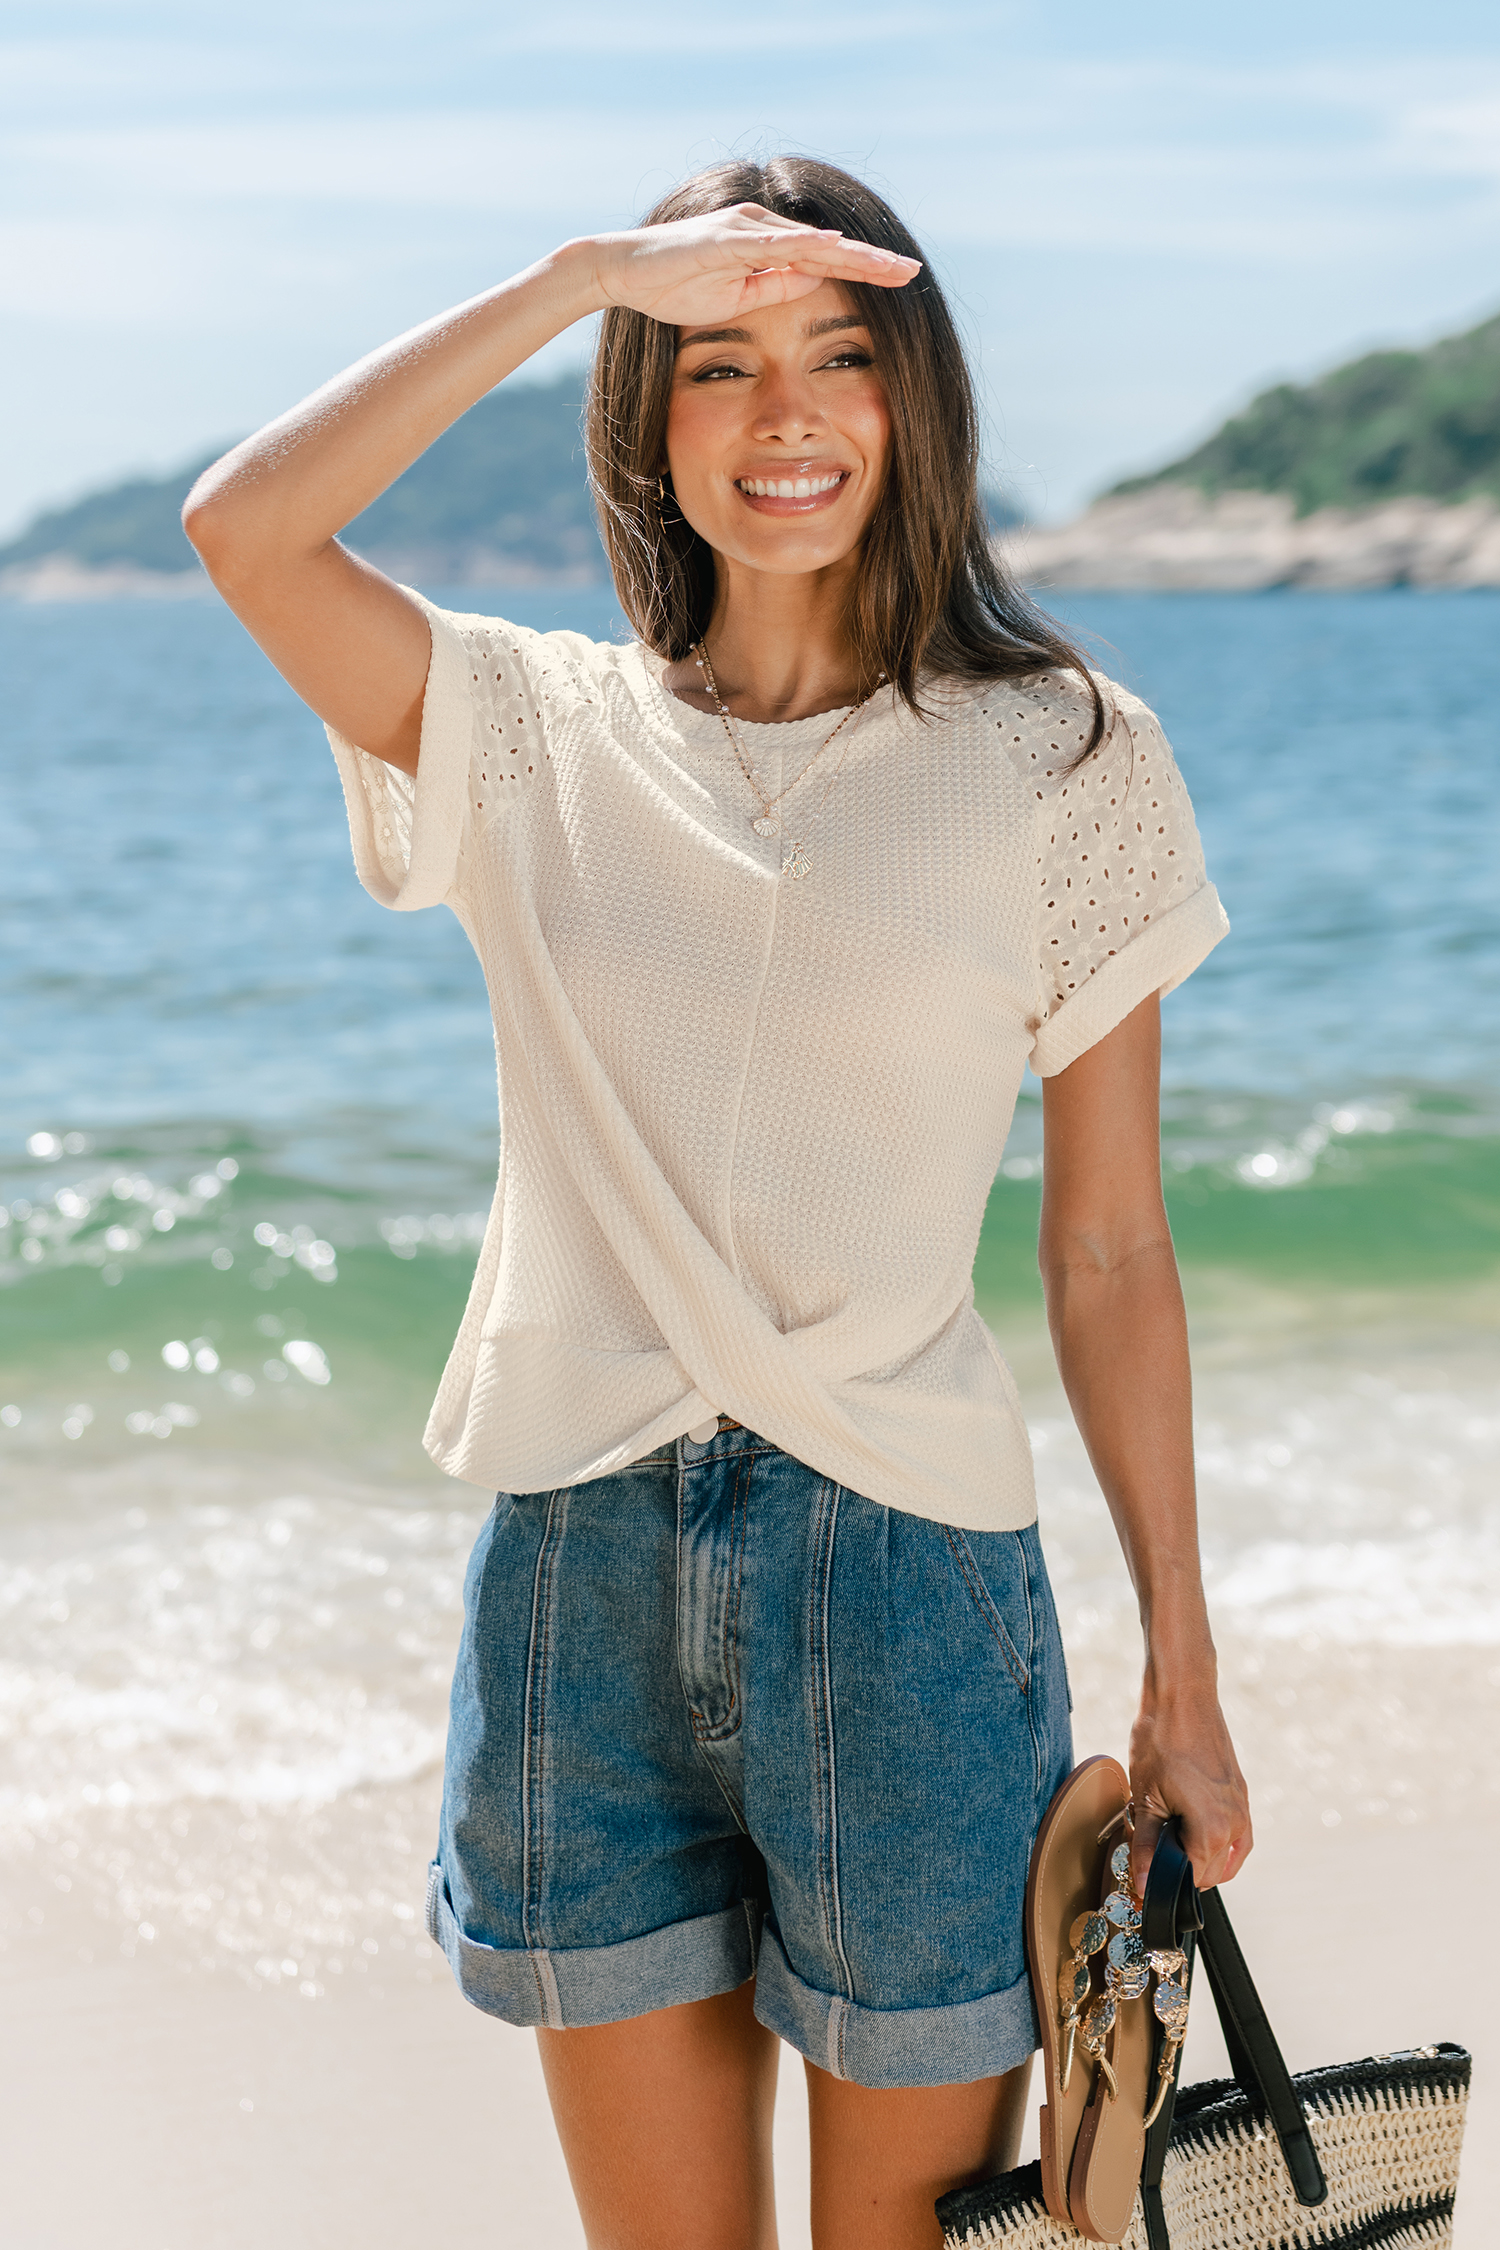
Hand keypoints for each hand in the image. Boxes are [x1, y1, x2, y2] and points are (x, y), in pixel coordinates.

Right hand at [584, 203, 920, 328]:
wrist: (624, 270)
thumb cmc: (676, 286)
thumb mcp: (738, 299)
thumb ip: (776, 286)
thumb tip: (816, 280)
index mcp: (770, 249)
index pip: (830, 262)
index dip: (867, 273)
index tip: (903, 284)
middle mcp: (764, 229)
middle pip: (831, 248)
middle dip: (874, 262)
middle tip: (914, 273)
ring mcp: (746, 230)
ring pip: (810, 243)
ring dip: (851, 256)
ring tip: (889, 266)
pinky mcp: (725, 238)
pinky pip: (770, 243)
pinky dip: (803, 247)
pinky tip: (833, 251)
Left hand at [1127, 1677, 1251, 1897]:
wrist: (1182, 1696)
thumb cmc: (1161, 1739)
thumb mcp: (1145, 1799)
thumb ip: (1144, 1848)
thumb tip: (1144, 1885)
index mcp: (1213, 1830)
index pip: (1194, 1880)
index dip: (1166, 1884)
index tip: (1147, 1880)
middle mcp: (1235, 1824)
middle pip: (1212, 1873)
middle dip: (1184, 1871)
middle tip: (1152, 1855)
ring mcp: (1242, 1807)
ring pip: (1229, 1857)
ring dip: (1204, 1860)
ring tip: (1171, 1843)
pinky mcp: (1241, 1793)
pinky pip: (1239, 1836)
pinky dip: (1222, 1844)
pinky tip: (1198, 1833)